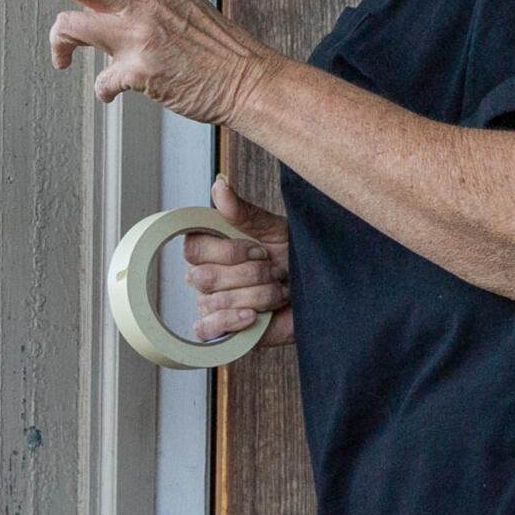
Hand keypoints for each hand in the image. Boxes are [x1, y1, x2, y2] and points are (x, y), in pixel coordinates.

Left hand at [0, 0, 276, 125]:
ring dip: (59, 44)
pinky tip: (113, 92)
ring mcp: (139, 35)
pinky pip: (100, 82)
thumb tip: (91, 4)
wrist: (247, 80)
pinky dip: (103, 90)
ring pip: (70, 25)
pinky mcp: (141, 71)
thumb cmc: (210, 44)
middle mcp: (140, 1)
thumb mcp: (175, 3)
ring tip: (61, 57)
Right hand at [182, 174, 293, 343]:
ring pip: (215, 301)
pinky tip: (253, 316)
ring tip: (280, 291)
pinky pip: (206, 329)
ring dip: (258, 295)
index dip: (229, 251)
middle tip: (276, 272)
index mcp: (211, 248)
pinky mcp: (222, 330)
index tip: (261, 250)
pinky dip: (230, 321)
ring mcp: (211, 304)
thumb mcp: (274, 230)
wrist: (320, 290)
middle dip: (251, 274)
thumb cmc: (295, 257)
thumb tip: (219, 184)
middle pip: (203, 277)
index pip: (193, 248)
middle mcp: (205, 276)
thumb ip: (243, 211)